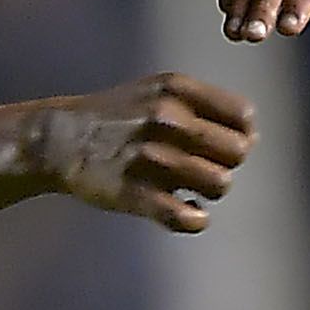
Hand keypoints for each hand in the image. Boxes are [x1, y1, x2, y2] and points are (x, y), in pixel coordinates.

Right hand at [39, 73, 254, 231]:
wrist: (58, 139)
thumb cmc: (118, 116)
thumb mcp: (158, 91)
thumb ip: (204, 106)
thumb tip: (252, 137)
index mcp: (176, 90)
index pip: (244, 117)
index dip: (240, 135)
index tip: (220, 145)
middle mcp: (167, 118)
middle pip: (238, 152)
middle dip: (225, 164)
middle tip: (201, 167)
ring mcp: (151, 157)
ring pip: (220, 184)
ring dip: (209, 191)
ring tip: (188, 188)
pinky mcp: (135, 194)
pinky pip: (188, 217)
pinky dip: (194, 219)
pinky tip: (186, 212)